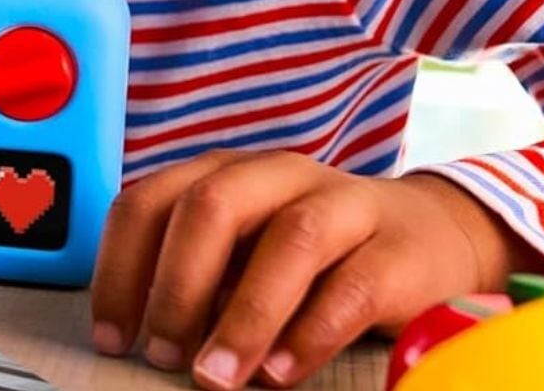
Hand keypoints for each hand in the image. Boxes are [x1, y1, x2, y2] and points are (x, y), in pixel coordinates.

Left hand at [88, 150, 543, 389]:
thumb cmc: (318, 253)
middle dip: (177, 285)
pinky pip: (353, 287)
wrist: (432, 235)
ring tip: (215, 375)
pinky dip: (310, 334)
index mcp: (227, 173)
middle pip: (214, 206)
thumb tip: (140, 332)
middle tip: (160, 353)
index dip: (121, 268)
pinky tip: (280, 372)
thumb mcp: (245, 251)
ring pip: (290, 240)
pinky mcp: (398, 249)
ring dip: (244, 315)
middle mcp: (279, 176)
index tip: (112, 335)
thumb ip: (199, 276)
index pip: (152, 201)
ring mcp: (343, 204)